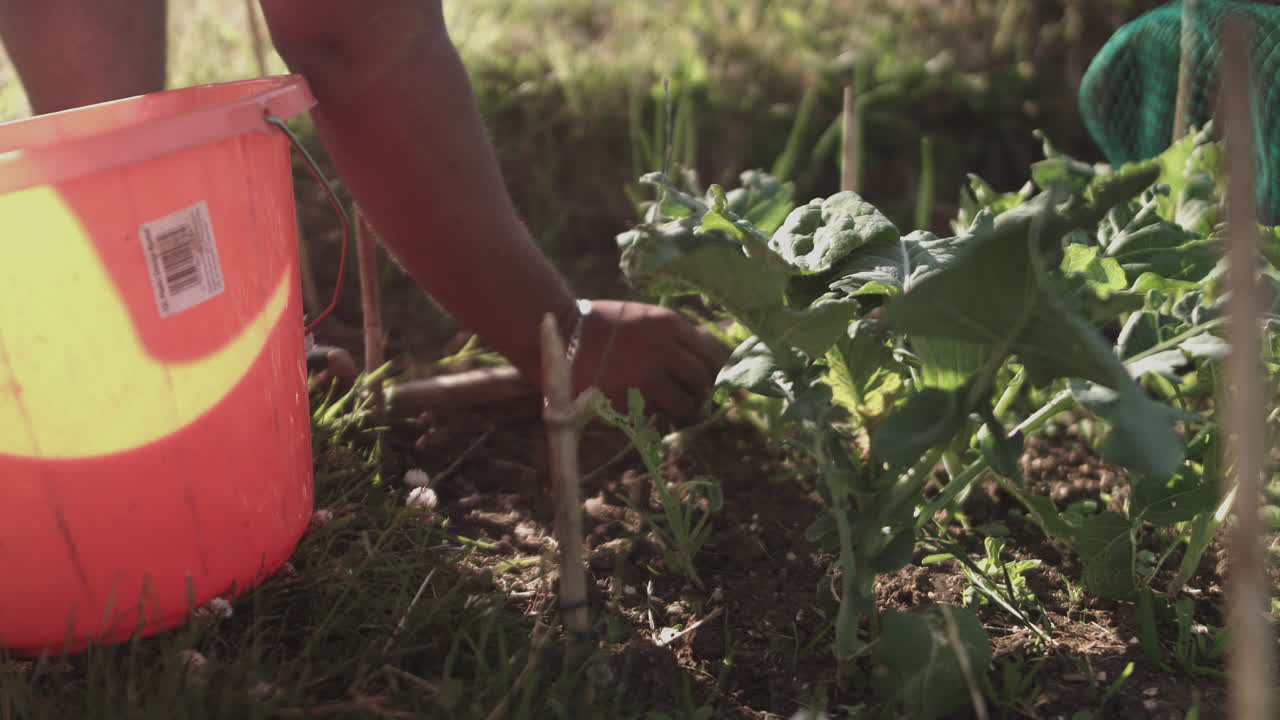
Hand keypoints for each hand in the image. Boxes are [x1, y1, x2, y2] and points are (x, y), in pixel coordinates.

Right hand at [570, 300, 729, 423]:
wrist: (561, 334)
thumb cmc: (602, 324)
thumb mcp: (644, 317)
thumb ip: (673, 336)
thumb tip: (706, 362)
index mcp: (669, 323)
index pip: (713, 352)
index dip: (720, 372)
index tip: (719, 382)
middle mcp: (663, 348)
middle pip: (703, 379)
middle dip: (702, 393)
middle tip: (693, 398)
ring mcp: (646, 376)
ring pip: (685, 403)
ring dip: (681, 409)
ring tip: (670, 407)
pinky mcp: (629, 399)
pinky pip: (656, 414)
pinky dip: (655, 415)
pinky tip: (643, 407)